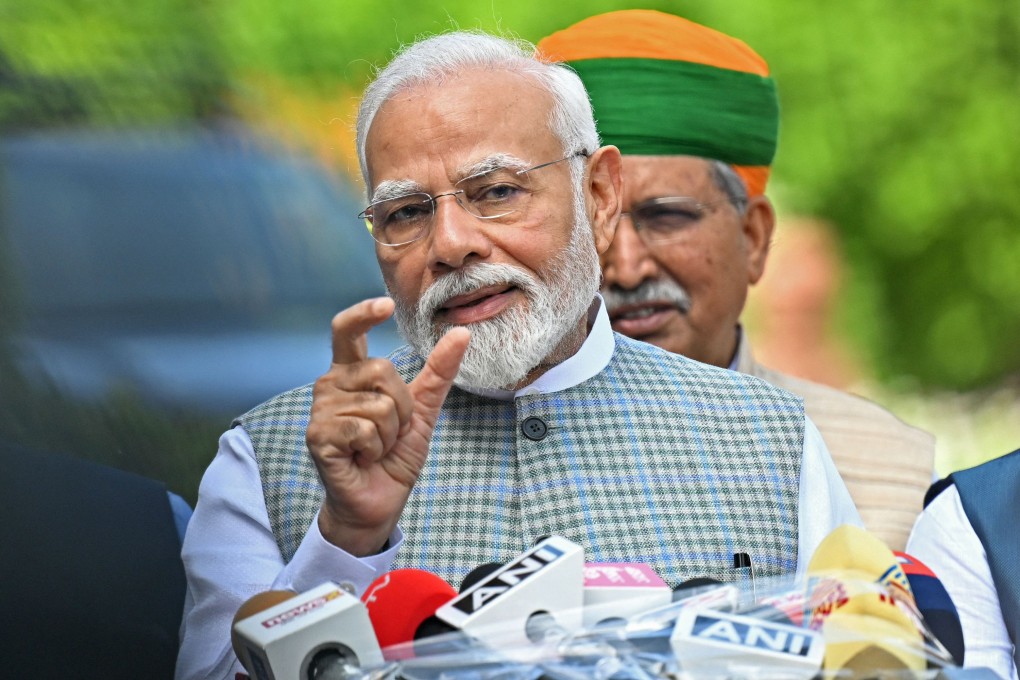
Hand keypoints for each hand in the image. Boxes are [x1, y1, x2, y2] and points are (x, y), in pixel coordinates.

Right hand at [306, 297, 469, 555]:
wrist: (378, 502)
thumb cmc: (394, 455)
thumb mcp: (423, 411)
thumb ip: (438, 372)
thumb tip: (462, 333)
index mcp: (352, 372)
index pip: (347, 330)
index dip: (363, 313)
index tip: (384, 305)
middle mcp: (330, 384)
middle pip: (382, 370)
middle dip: (402, 407)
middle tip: (389, 432)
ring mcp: (321, 410)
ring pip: (378, 404)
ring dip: (389, 433)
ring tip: (374, 448)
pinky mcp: (318, 435)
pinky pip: (364, 429)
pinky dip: (374, 448)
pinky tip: (362, 458)